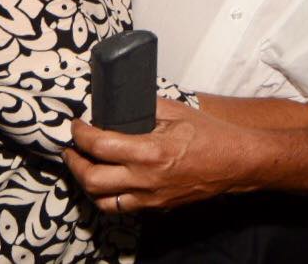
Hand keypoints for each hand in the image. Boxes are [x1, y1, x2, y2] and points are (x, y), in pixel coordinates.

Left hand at [64, 98, 253, 212]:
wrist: (236, 163)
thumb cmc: (210, 134)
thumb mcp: (175, 110)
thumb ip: (144, 106)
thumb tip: (120, 99)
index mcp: (150, 151)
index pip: (100, 145)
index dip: (80, 134)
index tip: (76, 124)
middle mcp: (146, 179)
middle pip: (92, 180)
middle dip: (75, 162)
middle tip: (72, 147)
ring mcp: (150, 198)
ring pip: (102, 201)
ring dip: (86, 183)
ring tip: (84, 165)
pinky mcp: (156, 207)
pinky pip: (121, 208)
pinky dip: (105, 196)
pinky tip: (106, 180)